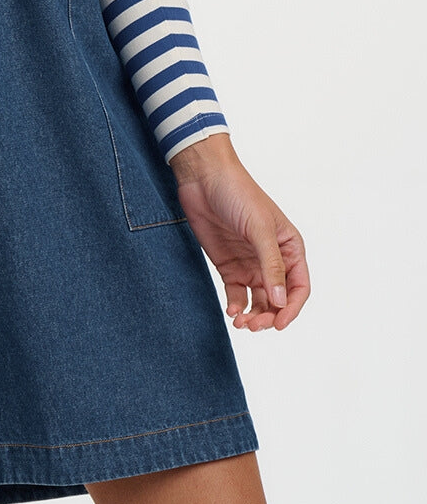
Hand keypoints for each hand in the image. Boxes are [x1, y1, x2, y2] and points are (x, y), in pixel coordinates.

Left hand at [169, 134, 310, 330]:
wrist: (203, 178)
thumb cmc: (238, 193)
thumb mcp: (259, 229)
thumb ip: (271, 265)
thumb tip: (281, 301)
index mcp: (290, 248)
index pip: (299, 287)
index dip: (291, 308)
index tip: (278, 324)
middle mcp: (273, 259)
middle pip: (278, 299)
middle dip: (269, 316)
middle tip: (253, 325)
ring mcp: (250, 263)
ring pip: (258, 301)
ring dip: (253, 315)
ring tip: (240, 323)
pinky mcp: (229, 265)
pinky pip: (237, 294)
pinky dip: (235, 306)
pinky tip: (230, 310)